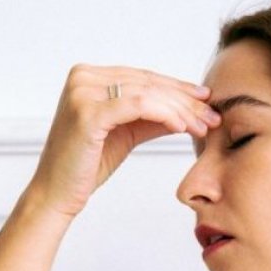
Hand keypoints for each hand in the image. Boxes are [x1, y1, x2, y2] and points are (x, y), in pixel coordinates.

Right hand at [24, 65, 220, 218]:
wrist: (57, 194)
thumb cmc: (87, 165)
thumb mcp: (126, 133)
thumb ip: (152, 116)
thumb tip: (189, 108)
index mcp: (88, 76)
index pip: (143, 78)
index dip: (177, 88)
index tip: (206, 101)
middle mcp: (83, 77)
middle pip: (147, 83)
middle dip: (185, 101)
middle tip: (213, 115)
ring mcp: (82, 91)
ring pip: (147, 93)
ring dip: (181, 110)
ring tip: (203, 126)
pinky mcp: (87, 111)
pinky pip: (138, 106)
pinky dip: (165, 114)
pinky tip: (182, 127)